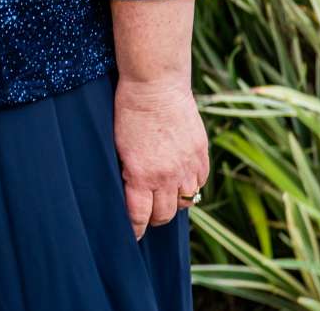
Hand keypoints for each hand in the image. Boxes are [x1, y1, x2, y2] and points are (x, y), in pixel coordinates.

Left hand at [114, 74, 209, 239]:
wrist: (155, 84)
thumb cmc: (128, 111)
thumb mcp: (118, 146)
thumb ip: (127, 173)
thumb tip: (129, 193)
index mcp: (141, 175)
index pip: (140, 216)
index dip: (135, 229)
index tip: (133, 235)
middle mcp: (168, 176)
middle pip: (165, 214)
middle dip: (154, 218)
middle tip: (147, 216)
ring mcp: (188, 166)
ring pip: (186, 202)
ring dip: (174, 203)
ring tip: (164, 198)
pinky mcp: (201, 154)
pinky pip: (200, 182)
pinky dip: (191, 185)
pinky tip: (180, 180)